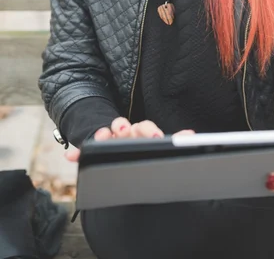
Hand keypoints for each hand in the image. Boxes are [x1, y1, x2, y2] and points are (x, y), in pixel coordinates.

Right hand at [65, 118, 194, 162]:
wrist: (122, 158)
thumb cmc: (143, 152)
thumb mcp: (159, 148)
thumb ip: (175, 141)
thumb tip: (191, 135)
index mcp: (141, 132)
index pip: (145, 127)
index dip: (149, 132)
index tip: (156, 138)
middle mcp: (124, 133)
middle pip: (123, 126)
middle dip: (123, 126)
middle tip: (123, 129)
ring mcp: (109, 140)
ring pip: (105, 134)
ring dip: (103, 134)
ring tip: (101, 137)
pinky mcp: (94, 151)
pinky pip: (84, 151)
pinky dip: (78, 154)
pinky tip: (72, 156)